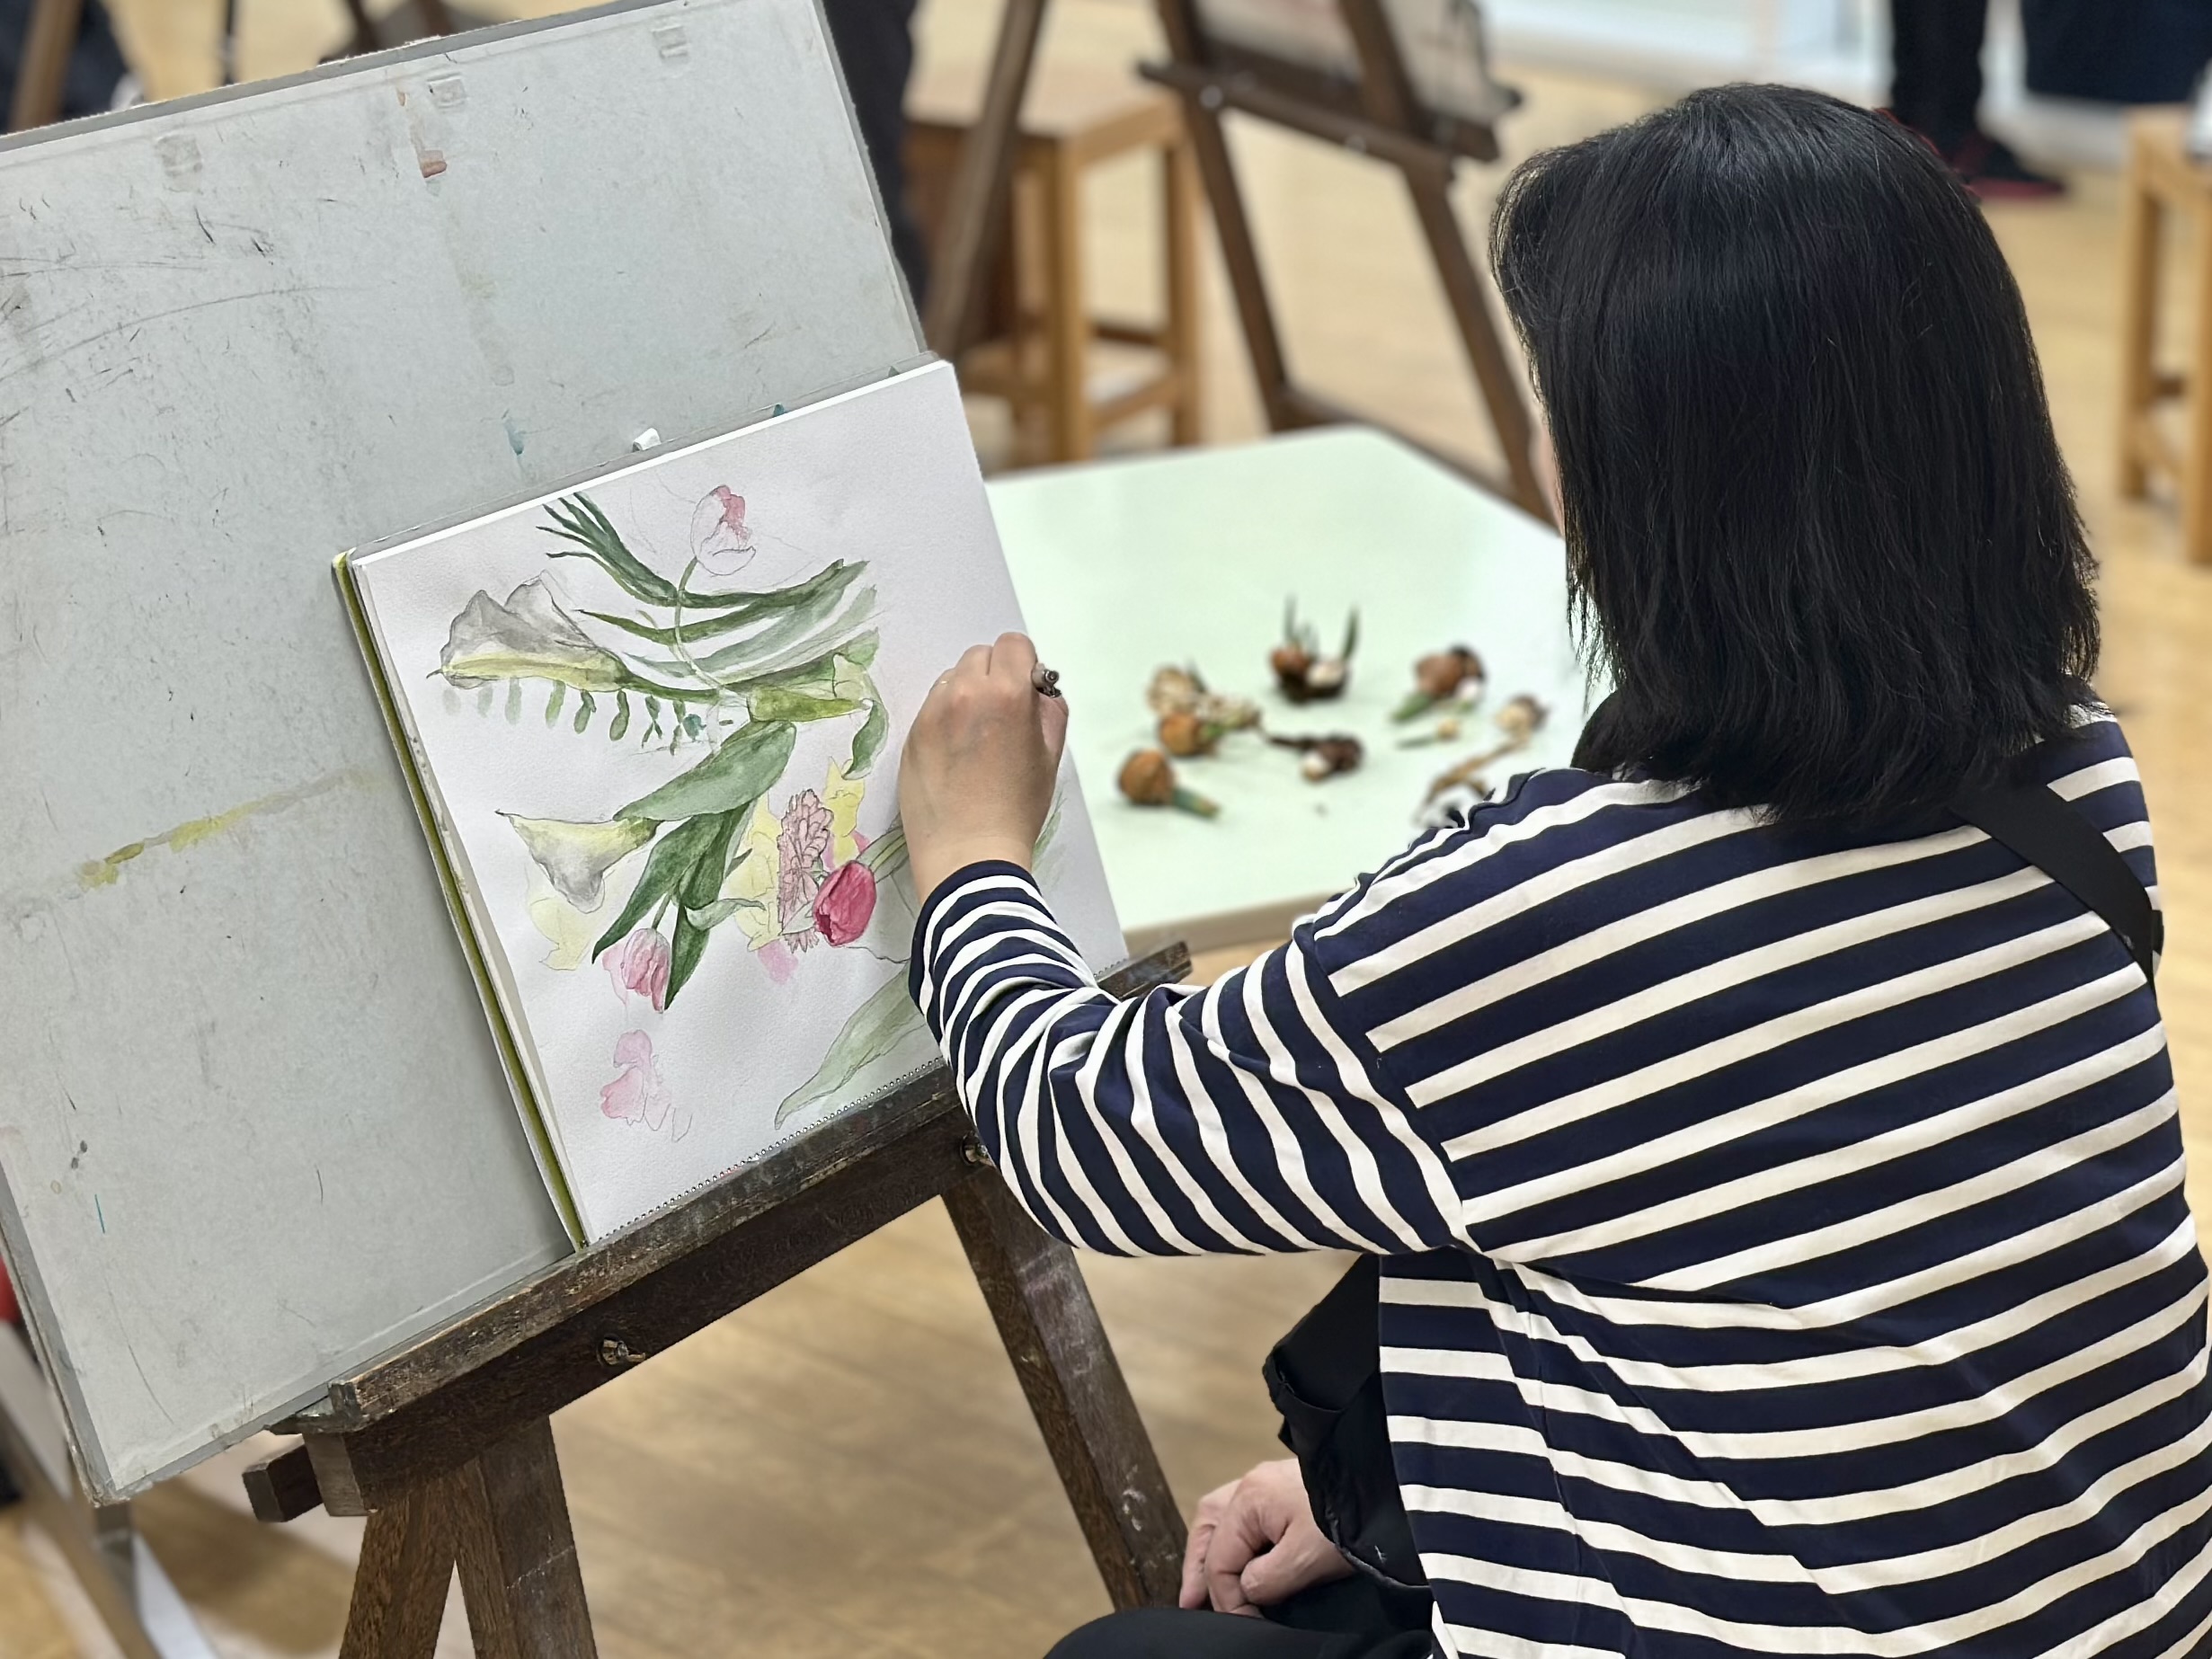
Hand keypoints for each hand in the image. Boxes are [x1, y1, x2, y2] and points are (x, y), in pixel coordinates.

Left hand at [899, 631, 1067, 903]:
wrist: (969, 855)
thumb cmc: (1014, 811)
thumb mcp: (1050, 757)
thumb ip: (1049, 710)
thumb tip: (1038, 689)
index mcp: (1005, 694)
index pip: (1014, 645)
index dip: (1025, 666)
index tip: (1026, 689)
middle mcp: (964, 695)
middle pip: (980, 656)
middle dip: (995, 676)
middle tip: (1003, 715)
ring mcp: (932, 714)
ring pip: (952, 679)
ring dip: (967, 694)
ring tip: (977, 738)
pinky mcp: (912, 735)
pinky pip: (932, 708)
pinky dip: (946, 719)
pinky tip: (957, 755)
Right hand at [1178, 1459, 1353, 1616]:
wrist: (1389, 1487)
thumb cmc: (1349, 1520)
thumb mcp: (1305, 1559)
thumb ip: (1266, 1580)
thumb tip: (1245, 1591)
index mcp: (1249, 1499)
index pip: (1219, 1558)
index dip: (1227, 1598)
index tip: (1245, 1624)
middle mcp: (1251, 1485)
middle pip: (1209, 1529)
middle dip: (1199, 1568)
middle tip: (1190, 1602)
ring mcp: (1268, 1484)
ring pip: (1222, 1519)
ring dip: (1212, 1551)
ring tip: (1205, 1582)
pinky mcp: (1287, 1490)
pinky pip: (1244, 1514)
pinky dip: (1233, 1538)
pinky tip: (1240, 1555)